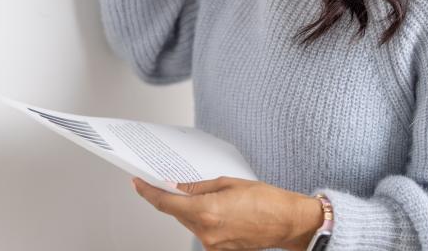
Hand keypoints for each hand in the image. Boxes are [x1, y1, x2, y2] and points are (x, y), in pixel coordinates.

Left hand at [131, 176, 323, 250]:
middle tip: (169, 183)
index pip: (166, 203)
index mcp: (206, 211)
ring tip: (203, 195)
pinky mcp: (220, 250)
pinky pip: (203, 231)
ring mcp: (213, 244)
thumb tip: (178, 186)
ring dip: (189, 209)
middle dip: (172, 198)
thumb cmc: (267, 200)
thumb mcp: (229, 183)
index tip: (139, 183)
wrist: (288, 222)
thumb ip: (199, 187)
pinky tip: (214, 209)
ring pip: (189, 223)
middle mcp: (206, 231)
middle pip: (177, 213)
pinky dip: (202, 219)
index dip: (148, 193)